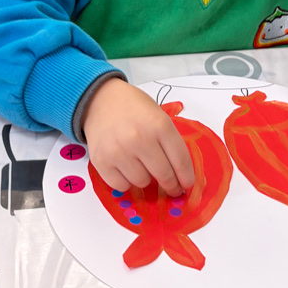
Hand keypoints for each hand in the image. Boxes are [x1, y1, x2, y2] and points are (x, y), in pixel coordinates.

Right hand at [82, 78, 195, 196]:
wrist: (100, 100)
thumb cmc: (133, 108)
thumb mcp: (158, 116)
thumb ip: (170, 142)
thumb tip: (180, 174)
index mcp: (159, 125)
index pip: (180, 160)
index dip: (186, 177)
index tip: (187, 184)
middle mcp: (139, 138)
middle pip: (164, 175)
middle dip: (171, 185)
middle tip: (172, 187)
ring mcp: (119, 151)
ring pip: (142, 183)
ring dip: (145, 178)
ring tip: (140, 165)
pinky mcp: (101, 161)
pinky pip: (121, 186)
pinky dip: (126, 182)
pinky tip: (125, 169)